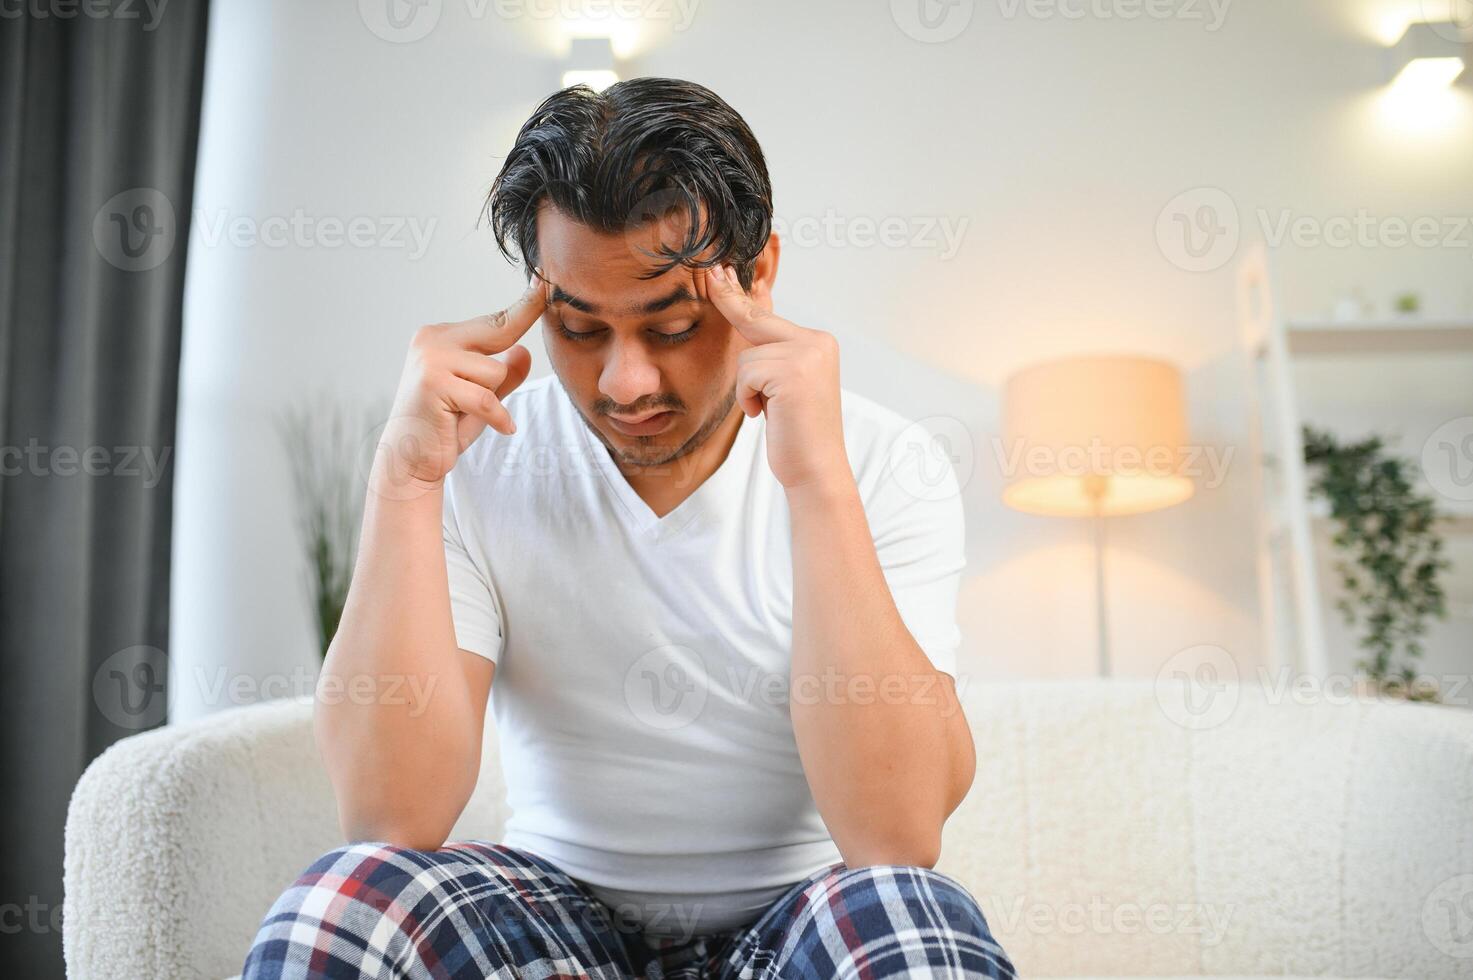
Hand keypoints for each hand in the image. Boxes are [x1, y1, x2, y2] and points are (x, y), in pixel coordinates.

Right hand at [375, 275, 544, 491]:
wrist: (410, 460)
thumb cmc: (445, 427)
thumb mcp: (481, 397)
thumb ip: (503, 375)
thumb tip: (524, 351)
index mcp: (440, 337)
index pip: (493, 321)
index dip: (525, 306)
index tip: (544, 283)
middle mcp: (432, 340)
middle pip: (498, 332)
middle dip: (520, 331)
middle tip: (540, 304)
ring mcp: (430, 360)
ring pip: (495, 371)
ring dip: (493, 399)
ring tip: (468, 414)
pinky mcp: (434, 384)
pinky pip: (487, 399)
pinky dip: (499, 418)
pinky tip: (502, 429)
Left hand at [703, 263, 850, 492]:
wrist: (816, 469)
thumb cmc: (797, 431)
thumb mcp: (785, 383)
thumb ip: (771, 350)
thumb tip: (750, 310)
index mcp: (818, 342)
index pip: (768, 315)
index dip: (739, 295)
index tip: (720, 272)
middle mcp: (817, 342)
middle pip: (754, 321)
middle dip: (729, 301)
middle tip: (712, 271)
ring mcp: (807, 355)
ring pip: (747, 357)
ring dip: (748, 389)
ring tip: (771, 410)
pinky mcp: (792, 372)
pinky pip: (747, 374)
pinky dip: (748, 398)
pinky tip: (768, 415)